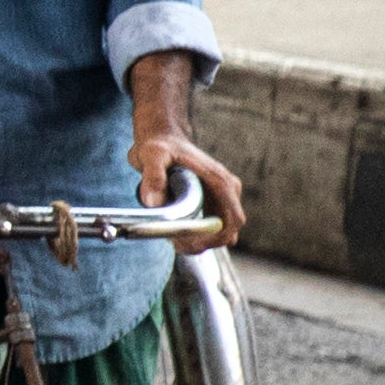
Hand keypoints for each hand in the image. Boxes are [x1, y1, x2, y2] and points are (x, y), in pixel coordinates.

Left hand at [129, 107, 243, 232]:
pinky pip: (210, 225)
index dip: (217, 237)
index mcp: (219, 180)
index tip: (191, 244)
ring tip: (174, 241)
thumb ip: (153, 176)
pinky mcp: (211, 201)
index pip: (233, 219)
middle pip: (228, 229)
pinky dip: (197, 234)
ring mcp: (221, 196)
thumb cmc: (159, 145)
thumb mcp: (152, 155)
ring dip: (200, 241)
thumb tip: (153, 203)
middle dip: (206, 243)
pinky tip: (176, 235)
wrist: (161, 137)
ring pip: (219, 230)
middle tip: (178, 246)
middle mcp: (226, 189)